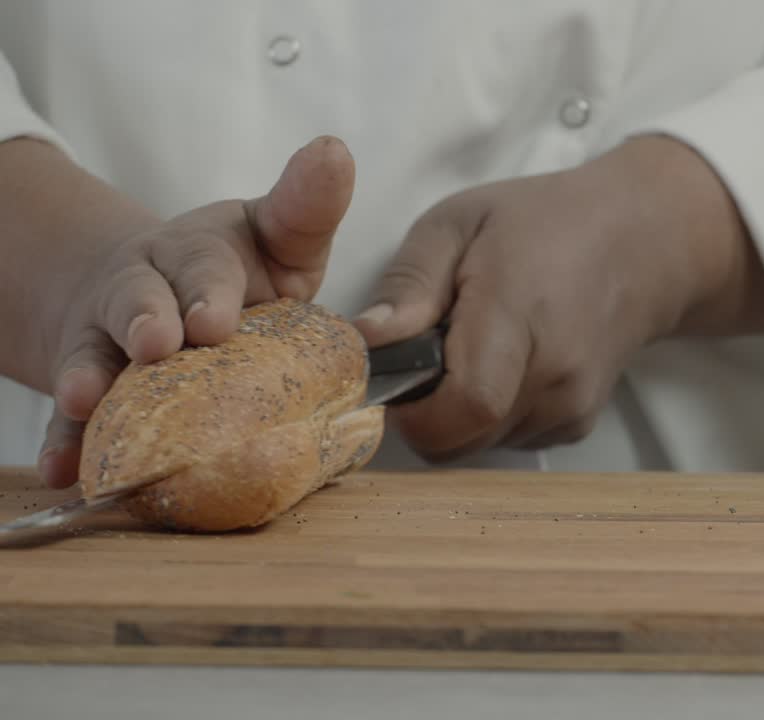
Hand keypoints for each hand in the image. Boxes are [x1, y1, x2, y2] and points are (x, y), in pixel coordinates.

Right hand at [37, 136, 355, 488]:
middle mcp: (145, 288)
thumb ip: (308, 204)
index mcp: (199, 255)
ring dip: (89, 378)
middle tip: (158, 347)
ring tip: (85, 400)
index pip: (204, 266)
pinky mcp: (91, 381)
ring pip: (95, 354)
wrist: (161, 296)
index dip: (208, 292)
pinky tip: (66, 468)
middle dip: (145, 324)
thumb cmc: (240, 271)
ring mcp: (109, 336)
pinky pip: (73, 416)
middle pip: (138, 302)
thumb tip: (334, 150)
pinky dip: (67, 441)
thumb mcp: (279, 234)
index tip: (214, 322)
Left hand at [355, 135, 763, 460]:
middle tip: (426, 356)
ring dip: (455, 415)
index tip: (395, 374)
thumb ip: (410, 282)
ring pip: (479, 447)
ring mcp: (572, 407)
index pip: (464, 406)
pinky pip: (506, 442)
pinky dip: (488, 417)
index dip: (413, 409)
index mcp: (519, 316)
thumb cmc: (542, 223)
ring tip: (470, 352)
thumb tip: (365, 341)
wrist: (640, 244)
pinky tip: (502, 365)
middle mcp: (555, 376)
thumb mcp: (459, 223)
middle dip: (423, 413)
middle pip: (460, 441)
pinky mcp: (577, 425)